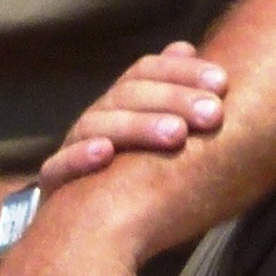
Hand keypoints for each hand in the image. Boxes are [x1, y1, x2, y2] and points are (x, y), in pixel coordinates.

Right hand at [37, 41, 226, 191]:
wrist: (75, 229)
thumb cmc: (130, 180)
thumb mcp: (154, 138)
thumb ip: (171, 98)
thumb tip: (185, 47)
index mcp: (119, 105)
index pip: (147, 71)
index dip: (183, 72)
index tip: (223, 83)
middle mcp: (95, 119)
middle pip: (128, 94)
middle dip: (174, 99)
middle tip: (213, 114)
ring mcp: (71, 148)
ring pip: (98, 124)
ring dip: (138, 126)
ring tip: (176, 135)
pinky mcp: (53, 184)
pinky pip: (58, 166)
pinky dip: (80, 157)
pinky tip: (106, 153)